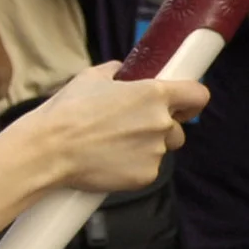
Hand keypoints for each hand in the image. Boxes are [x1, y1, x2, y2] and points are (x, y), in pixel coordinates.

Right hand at [24, 63, 204, 191]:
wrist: (49, 150)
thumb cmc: (68, 111)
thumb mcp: (91, 77)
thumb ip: (116, 72)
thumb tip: (122, 72)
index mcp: (154, 94)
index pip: (198, 95)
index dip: (191, 100)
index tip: (183, 104)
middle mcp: (161, 123)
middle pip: (178, 129)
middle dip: (161, 129)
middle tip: (131, 128)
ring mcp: (155, 152)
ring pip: (161, 150)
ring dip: (146, 148)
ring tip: (113, 146)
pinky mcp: (144, 176)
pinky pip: (147, 170)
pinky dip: (133, 168)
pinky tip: (109, 161)